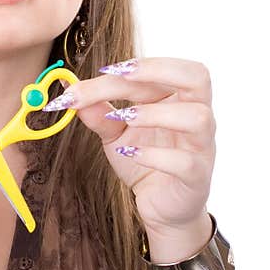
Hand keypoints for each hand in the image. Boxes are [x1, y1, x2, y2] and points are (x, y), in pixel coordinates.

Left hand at [47, 57, 215, 234]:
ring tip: (124, 117)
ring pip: (197, 117)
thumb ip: (97, 112)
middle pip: (197, 77)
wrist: (160, 205)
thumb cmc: (144, 159)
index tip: (102, 70)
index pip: (164, 70)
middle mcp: (197, 116)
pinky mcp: (197, 177)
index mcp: (179, 98)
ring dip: (156, 113)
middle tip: (120, 75)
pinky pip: (185, 162)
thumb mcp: (115, 132)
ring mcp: (202, 147)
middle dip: (158, 71)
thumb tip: (68, 88)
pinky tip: (132, 153)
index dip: (137, 64)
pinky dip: (156, 155)